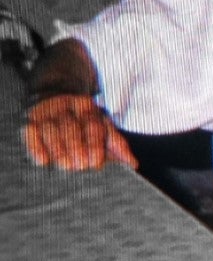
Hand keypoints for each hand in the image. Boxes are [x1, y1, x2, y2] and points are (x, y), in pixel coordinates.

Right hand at [23, 94, 137, 170]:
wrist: (54, 93)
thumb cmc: (83, 121)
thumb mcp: (102, 127)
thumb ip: (116, 144)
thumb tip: (133, 164)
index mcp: (88, 107)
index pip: (92, 124)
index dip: (95, 144)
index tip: (96, 162)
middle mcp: (67, 107)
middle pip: (71, 126)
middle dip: (77, 147)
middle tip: (81, 167)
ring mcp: (47, 112)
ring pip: (52, 129)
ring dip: (59, 149)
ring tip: (66, 167)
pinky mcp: (30, 119)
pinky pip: (31, 132)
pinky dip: (36, 147)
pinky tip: (43, 161)